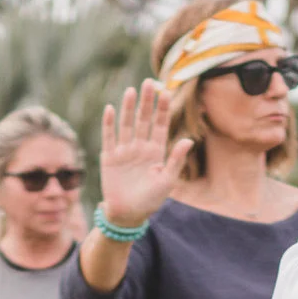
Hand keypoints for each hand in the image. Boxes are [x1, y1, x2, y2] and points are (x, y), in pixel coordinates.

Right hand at [98, 80, 193, 228]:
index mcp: (156, 152)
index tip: (166, 91)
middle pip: (143, 120)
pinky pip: (109, 137)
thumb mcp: (167, 181)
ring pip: (127, 124)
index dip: (162, 109)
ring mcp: (124, 151)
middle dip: (147, 102)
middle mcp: (140, 147)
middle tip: (149, 82)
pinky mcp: (109, 158)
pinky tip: (110, 109)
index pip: (159, 125)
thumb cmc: (150, 201)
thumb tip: (188, 140)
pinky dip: (109, 124)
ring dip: (129, 108)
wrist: (127, 216)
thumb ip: (176, 160)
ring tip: (132, 90)